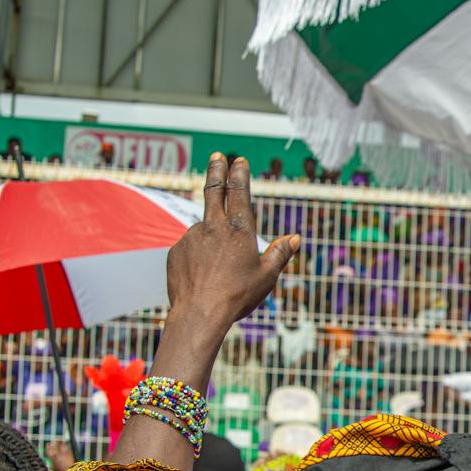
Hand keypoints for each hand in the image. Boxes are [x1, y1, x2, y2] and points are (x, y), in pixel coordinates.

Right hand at [47, 439, 75, 470]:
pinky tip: (67, 444)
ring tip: (60, 440)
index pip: (48, 451)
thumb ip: (51, 467)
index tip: (47, 443)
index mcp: (52, 459)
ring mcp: (64, 453)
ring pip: (62, 445)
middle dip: (55, 442)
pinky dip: (67, 446)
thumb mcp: (55, 470)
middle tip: (56, 439)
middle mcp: (57, 455)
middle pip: (55, 446)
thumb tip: (48, 466)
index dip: (47, 447)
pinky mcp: (70, 453)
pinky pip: (68, 447)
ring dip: (61, 443)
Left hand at [166, 154, 300, 329]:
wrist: (199, 314)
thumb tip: (294, 238)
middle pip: (214, 190)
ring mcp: (191, 236)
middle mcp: (213, 227)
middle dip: (217, 169)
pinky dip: (196, 256)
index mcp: (239, 230)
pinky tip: (202, 277)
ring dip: (210, 240)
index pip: (239, 192)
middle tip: (218, 156)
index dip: (239, 173)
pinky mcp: (176, 250)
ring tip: (217, 271)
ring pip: (203, 230)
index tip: (238, 159)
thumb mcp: (266, 276)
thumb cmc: (237, 296)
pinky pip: (189, 248)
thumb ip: (279, 254)